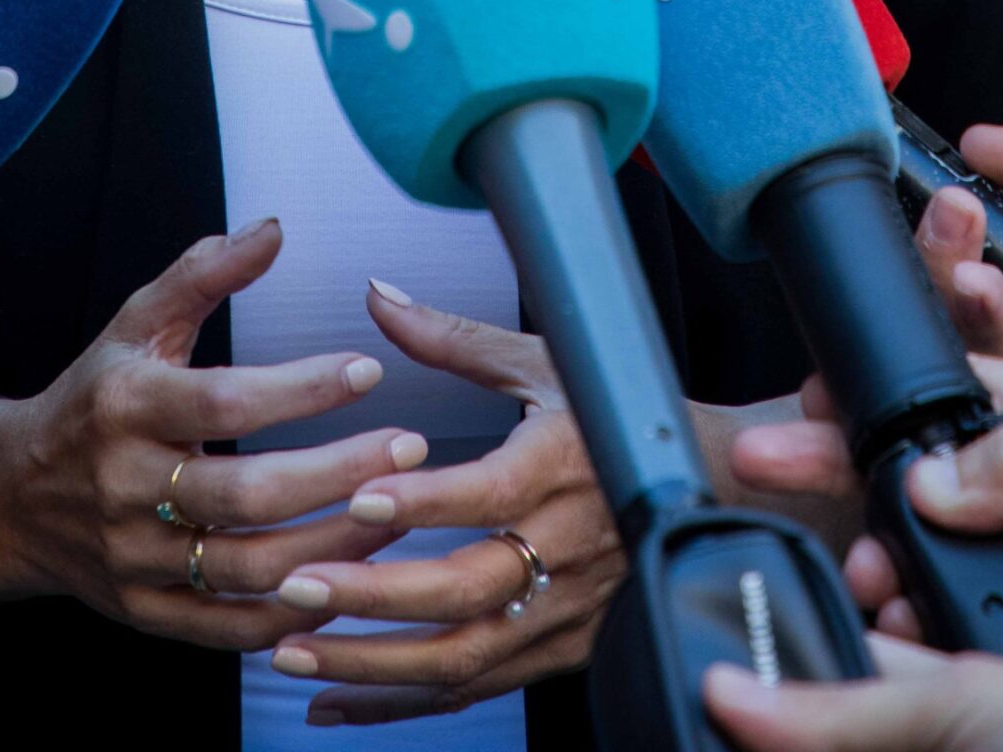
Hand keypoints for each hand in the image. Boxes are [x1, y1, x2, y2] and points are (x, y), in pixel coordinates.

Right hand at [0, 219, 421, 651]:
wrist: (11, 496)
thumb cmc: (95, 396)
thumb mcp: (137, 323)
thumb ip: (204, 272)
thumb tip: (273, 229)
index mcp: (127, 406)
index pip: (224, 399)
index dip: (301, 389)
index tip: (369, 368)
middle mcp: (127, 486)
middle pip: (245, 492)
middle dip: (336, 473)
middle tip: (411, 447)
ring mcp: (135, 557)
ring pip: (246, 567)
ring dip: (332, 546)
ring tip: (399, 512)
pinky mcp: (144, 610)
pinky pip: (226, 626)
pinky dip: (289, 614)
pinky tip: (348, 583)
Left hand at [269, 282, 626, 726]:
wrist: (710, 486)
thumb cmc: (618, 412)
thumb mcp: (544, 362)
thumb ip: (453, 338)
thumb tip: (377, 297)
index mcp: (564, 465)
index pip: (491, 493)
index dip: (426, 500)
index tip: (359, 498)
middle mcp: (568, 546)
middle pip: (469, 589)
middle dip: (376, 596)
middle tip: (299, 586)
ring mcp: (567, 610)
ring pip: (466, 656)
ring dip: (374, 664)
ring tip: (292, 650)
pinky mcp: (563, 651)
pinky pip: (477, 689)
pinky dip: (402, 704)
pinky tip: (336, 700)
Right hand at [731, 354, 1002, 728]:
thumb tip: (938, 469)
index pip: (959, 378)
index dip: (887, 377)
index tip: (823, 383)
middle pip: (918, 456)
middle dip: (841, 448)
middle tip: (777, 449)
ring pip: (921, 537)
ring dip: (872, 540)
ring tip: (850, 555)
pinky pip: (944, 614)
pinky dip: (904, 615)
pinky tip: (885, 612)